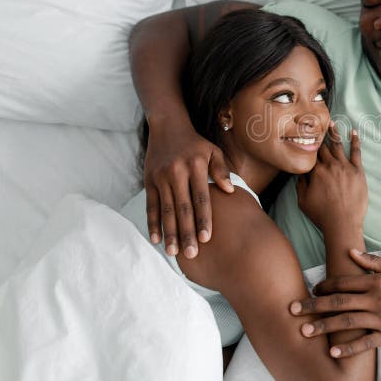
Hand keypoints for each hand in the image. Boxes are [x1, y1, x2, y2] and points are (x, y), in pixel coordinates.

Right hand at [144, 120, 232, 257]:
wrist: (167, 126)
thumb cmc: (196, 144)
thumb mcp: (213, 151)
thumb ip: (221, 170)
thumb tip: (230, 191)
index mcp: (196, 167)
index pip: (201, 198)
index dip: (203, 219)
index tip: (206, 238)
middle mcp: (177, 173)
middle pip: (183, 208)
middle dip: (187, 232)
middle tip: (192, 254)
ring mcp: (161, 177)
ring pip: (166, 210)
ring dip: (169, 232)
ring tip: (173, 252)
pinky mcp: (149, 181)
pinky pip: (151, 205)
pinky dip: (153, 223)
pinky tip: (156, 239)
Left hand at [289, 250, 380, 357]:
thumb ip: (371, 262)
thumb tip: (350, 253)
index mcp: (376, 282)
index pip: (344, 282)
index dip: (324, 286)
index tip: (311, 291)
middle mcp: (376, 299)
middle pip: (339, 302)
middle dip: (314, 306)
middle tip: (293, 310)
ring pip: (347, 322)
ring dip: (324, 326)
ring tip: (304, 331)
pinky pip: (364, 342)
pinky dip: (348, 347)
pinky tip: (333, 350)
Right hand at [296, 123, 366, 233]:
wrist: (343, 223)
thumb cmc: (322, 215)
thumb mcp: (303, 201)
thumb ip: (300, 184)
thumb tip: (299, 173)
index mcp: (315, 172)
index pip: (310, 154)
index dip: (307, 144)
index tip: (305, 134)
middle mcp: (329, 165)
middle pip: (322, 147)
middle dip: (318, 135)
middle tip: (316, 123)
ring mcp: (344, 167)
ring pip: (338, 145)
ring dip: (334, 133)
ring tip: (331, 122)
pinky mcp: (357, 171)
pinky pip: (356, 152)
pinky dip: (355, 141)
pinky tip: (353, 132)